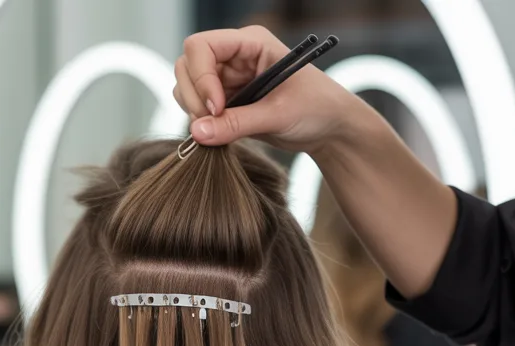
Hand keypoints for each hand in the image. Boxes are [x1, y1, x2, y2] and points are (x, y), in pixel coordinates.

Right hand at [174, 26, 369, 155]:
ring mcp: (225, 77)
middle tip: (213, 123)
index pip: (201, 46)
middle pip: (186, 66)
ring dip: (194, 110)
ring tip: (223, 129)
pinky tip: (223, 132)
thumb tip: (196, 132)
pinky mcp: (223, 99)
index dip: (200, 77)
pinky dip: (200, 122)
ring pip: (185, 88)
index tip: (217, 107)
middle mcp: (233, 56)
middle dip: (194, 96)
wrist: (328, 128)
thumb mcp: (279, 115)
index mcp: (250, 43)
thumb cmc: (317, 108)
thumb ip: (236, 124)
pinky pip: (194, 107)